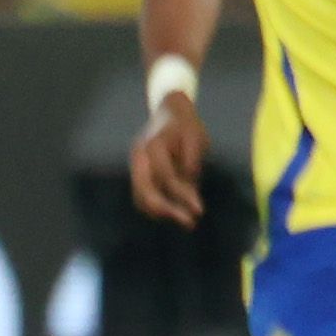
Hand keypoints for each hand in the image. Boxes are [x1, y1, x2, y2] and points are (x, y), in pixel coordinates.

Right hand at [128, 93, 206, 226]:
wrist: (169, 112)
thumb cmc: (186, 125)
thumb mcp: (196, 137)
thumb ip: (193, 160)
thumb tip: (190, 187)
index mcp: (153, 145)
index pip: (167, 178)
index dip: (183, 196)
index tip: (199, 211)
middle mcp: (139, 158)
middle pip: (145, 192)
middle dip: (166, 211)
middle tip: (190, 223)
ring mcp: (135, 167)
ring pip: (140, 198)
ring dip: (161, 213)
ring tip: (186, 221)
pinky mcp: (138, 174)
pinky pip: (142, 196)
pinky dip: (157, 208)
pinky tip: (175, 213)